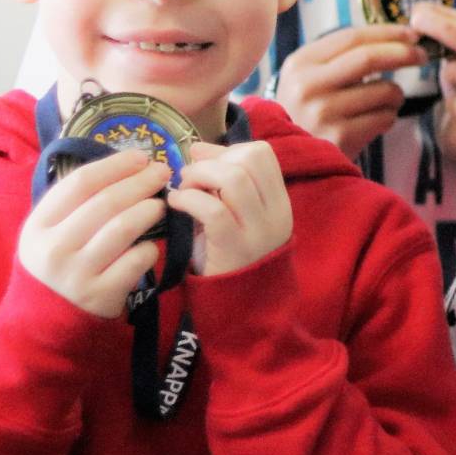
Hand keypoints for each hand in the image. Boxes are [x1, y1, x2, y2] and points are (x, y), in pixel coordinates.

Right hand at [18, 148, 170, 317]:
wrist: (45, 321)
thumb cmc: (57, 262)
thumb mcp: (50, 231)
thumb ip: (76, 202)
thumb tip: (128, 163)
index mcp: (38, 225)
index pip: (80, 182)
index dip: (115, 165)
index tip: (141, 156)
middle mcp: (54, 248)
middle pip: (106, 202)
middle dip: (141, 182)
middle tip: (162, 173)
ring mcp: (77, 274)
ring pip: (124, 228)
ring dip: (149, 209)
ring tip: (161, 204)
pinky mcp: (101, 295)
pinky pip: (136, 260)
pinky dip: (150, 247)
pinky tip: (151, 245)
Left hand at [165, 141, 291, 276]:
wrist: (240, 306)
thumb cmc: (230, 256)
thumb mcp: (237, 216)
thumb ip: (223, 184)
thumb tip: (197, 148)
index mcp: (279, 200)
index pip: (261, 153)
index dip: (227, 150)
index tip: (204, 163)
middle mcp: (276, 212)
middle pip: (249, 159)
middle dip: (211, 161)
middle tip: (190, 178)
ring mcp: (258, 230)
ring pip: (234, 179)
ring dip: (200, 176)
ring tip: (183, 190)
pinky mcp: (235, 247)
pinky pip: (214, 209)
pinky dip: (189, 199)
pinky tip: (176, 204)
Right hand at [271, 24, 425, 157]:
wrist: (290, 158)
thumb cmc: (309, 111)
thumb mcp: (312, 77)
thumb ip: (343, 56)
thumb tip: (400, 37)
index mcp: (300, 63)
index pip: (352, 37)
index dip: (387, 33)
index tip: (412, 33)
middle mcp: (307, 86)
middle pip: (368, 58)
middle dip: (403, 53)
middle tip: (423, 55)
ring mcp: (322, 113)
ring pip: (383, 90)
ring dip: (397, 94)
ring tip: (389, 100)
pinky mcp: (339, 138)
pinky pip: (384, 118)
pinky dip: (390, 117)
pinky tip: (377, 122)